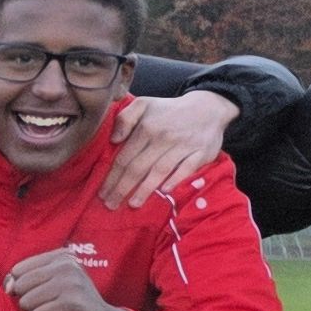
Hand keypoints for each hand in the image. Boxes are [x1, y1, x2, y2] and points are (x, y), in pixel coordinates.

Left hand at [3, 245, 148, 310]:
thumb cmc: (71, 305)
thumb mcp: (49, 285)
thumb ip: (23, 280)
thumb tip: (8, 286)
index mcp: (61, 257)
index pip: (18, 270)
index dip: (23, 288)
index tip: (47, 293)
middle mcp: (67, 266)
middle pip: (20, 286)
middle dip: (31, 302)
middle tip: (55, 305)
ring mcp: (71, 285)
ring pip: (26, 302)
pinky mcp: (72, 306)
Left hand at [103, 87, 232, 206]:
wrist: (208, 107)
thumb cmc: (169, 111)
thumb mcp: (144, 104)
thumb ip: (125, 118)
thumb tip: (114, 140)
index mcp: (146, 128)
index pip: (125, 157)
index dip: (112, 177)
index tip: (102, 194)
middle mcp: (163, 138)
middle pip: (138, 167)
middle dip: (122, 188)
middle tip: (111, 205)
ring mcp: (183, 146)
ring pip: (160, 170)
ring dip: (145, 189)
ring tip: (132, 204)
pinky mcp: (201, 152)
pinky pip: (186, 169)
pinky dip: (176, 180)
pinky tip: (164, 192)